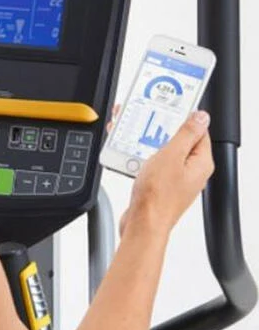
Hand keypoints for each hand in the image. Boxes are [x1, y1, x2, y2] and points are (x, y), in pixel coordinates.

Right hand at [116, 110, 213, 237]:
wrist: (142, 222)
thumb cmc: (158, 196)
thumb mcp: (171, 156)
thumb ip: (186, 134)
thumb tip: (201, 117)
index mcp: (199, 162)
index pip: (197, 131)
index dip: (183, 117)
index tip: (168, 107)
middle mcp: (189, 170)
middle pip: (177, 140)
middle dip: (159, 127)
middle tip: (145, 118)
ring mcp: (174, 177)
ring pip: (161, 150)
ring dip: (145, 141)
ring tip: (131, 134)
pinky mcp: (160, 183)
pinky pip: (151, 162)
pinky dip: (140, 155)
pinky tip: (127, 152)